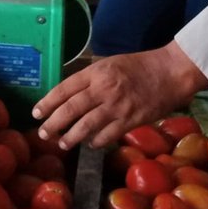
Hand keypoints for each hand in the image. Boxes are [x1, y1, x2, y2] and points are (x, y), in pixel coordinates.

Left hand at [34, 42, 207, 149]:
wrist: (171, 72)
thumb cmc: (140, 66)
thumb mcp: (110, 64)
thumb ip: (90, 78)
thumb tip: (69, 95)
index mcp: (96, 72)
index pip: (64, 89)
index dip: (47, 102)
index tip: (36, 113)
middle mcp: (104, 89)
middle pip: (71, 109)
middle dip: (53, 123)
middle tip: (43, 133)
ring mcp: (118, 106)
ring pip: (86, 126)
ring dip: (71, 137)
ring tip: (62, 144)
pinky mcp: (131, 120)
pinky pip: (107, 135)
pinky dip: (95, 142)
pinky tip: (90, 144)